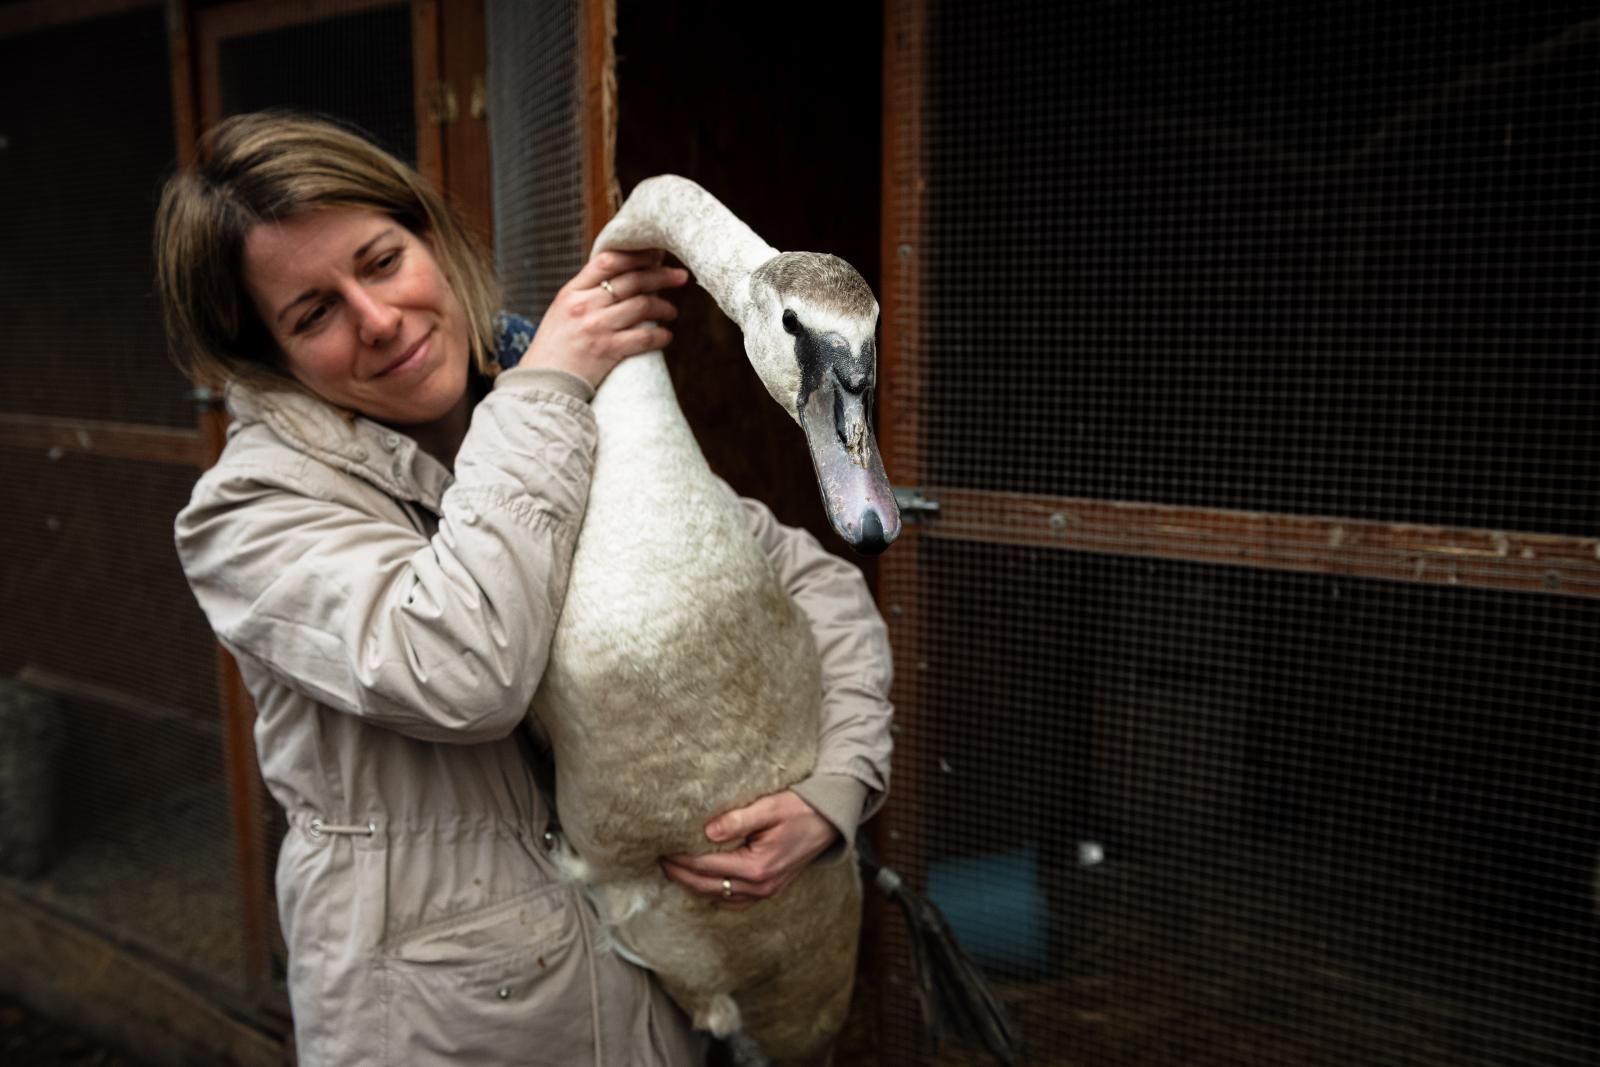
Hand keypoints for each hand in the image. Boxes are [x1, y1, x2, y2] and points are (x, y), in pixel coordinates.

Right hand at [521, 249, 687, 388]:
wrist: (542, 384)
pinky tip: (667, 336)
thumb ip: (586, 294)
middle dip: (661, 275)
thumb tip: (620, 278)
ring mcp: (596, 328)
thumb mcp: (561, 311)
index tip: (656, 253)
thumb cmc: (554, 348)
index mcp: (571, 292)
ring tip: (672, 311)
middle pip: (631, 280)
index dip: (636, 255)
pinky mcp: (607, 351)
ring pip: (642, 306)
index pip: (607, 261)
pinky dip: (660, 336)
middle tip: (680, 276)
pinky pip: (643, 338)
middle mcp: (584, 306)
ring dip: (664, 307)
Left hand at [660, 790, 839, 910]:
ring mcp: (766, 891)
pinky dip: (714, 893)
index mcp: (757, 867)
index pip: (707, 866)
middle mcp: (760, 886)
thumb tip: (707, 831)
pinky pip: (734, 901)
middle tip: (659, 860)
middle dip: (681, 875)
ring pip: (719, 897)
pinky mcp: (770, 889)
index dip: (681, 860)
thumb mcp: (770, 807)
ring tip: (674, 870)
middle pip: (708, 887)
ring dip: (695, 886)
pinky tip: (703, 882)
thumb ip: (738, 819)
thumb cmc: (801, 808)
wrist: (831, 820)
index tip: (662, 849)